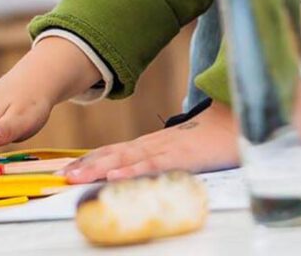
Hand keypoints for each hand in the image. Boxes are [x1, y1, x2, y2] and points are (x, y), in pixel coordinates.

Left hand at [63, 101, 239, 183]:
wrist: (238, 121)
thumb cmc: (211, 140)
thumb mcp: (182, 151)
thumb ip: (162, 159)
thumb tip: (141, 173)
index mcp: (153, 144)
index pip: (115, 151)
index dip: (90, 160)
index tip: (67, 170)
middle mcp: (154, 144)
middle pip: (114, 154)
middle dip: (86, 165)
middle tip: (61, 176)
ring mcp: (167, 148)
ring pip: (127, 159)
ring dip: (99, 168)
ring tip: (76, 178)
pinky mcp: (181, 157)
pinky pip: (153, 165)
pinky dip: (132, 171)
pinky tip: (115, 177)